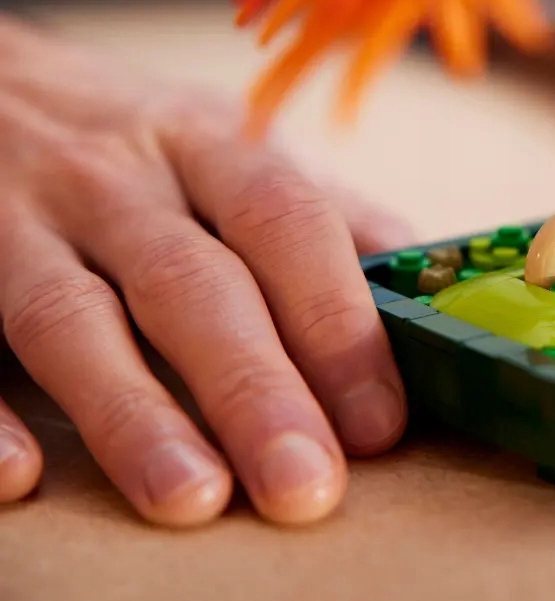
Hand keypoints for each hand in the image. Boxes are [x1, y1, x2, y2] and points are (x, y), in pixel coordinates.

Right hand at [0, 18, 412, 525]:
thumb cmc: (136, 139)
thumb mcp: (233, 147)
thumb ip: (326, 215)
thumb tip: (429, 284)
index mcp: (207, 145)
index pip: (286, 222)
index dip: (336, 321)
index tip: (379, 421)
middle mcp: (114, 176)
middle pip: (190, 281)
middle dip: (253, 385)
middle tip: (305, 485)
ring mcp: (12, 216)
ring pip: (68, 315)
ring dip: (132, 411)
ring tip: (194, 499)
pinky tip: (20, 476)